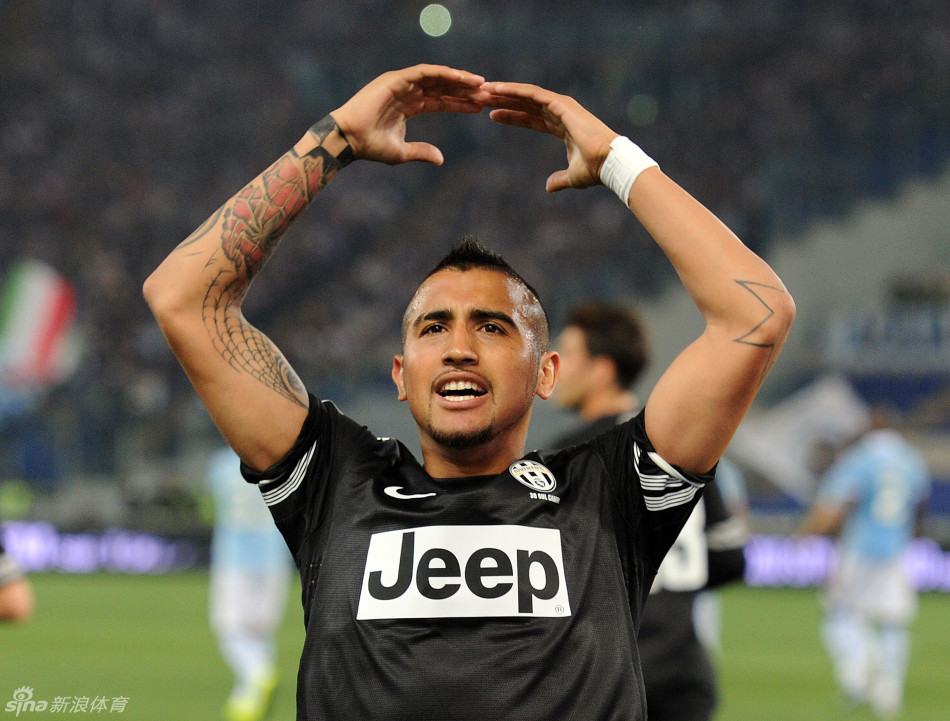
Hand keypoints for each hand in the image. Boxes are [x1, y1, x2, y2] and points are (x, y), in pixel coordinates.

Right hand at [331, 64, 488, 165]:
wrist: (349, 140)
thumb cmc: (370, 147)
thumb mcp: (402, 152)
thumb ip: (422, 152)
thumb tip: (442, 159)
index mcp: (408, 106)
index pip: (440, 101)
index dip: (460, 104)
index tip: (480, 107)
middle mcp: (407, 91)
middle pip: (442, 87)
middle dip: (465, 90)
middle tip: (488, 94)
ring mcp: (402, 83)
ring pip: (437, 77)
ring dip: (459, 79)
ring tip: (480, 84)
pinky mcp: (396, 79)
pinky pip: (425, 73)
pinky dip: (444, 73)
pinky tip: (461, 78)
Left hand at [481, 82, 617, 192]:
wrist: (608, 163)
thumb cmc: (595, 169)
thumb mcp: (572, 176)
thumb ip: (559, 179)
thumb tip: (549, 187)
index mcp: (561, 127)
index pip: (531, 119)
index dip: (512, 116)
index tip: (493, 116)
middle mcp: (560, 113)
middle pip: (525, 104)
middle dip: (504, 101)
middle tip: (482, 98)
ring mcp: (560, 106)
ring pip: (526, 95)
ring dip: (505, 92)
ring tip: (484, 90)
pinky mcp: (560, 104)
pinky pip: (532, 94)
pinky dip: (514, 90)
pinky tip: (498, 89)